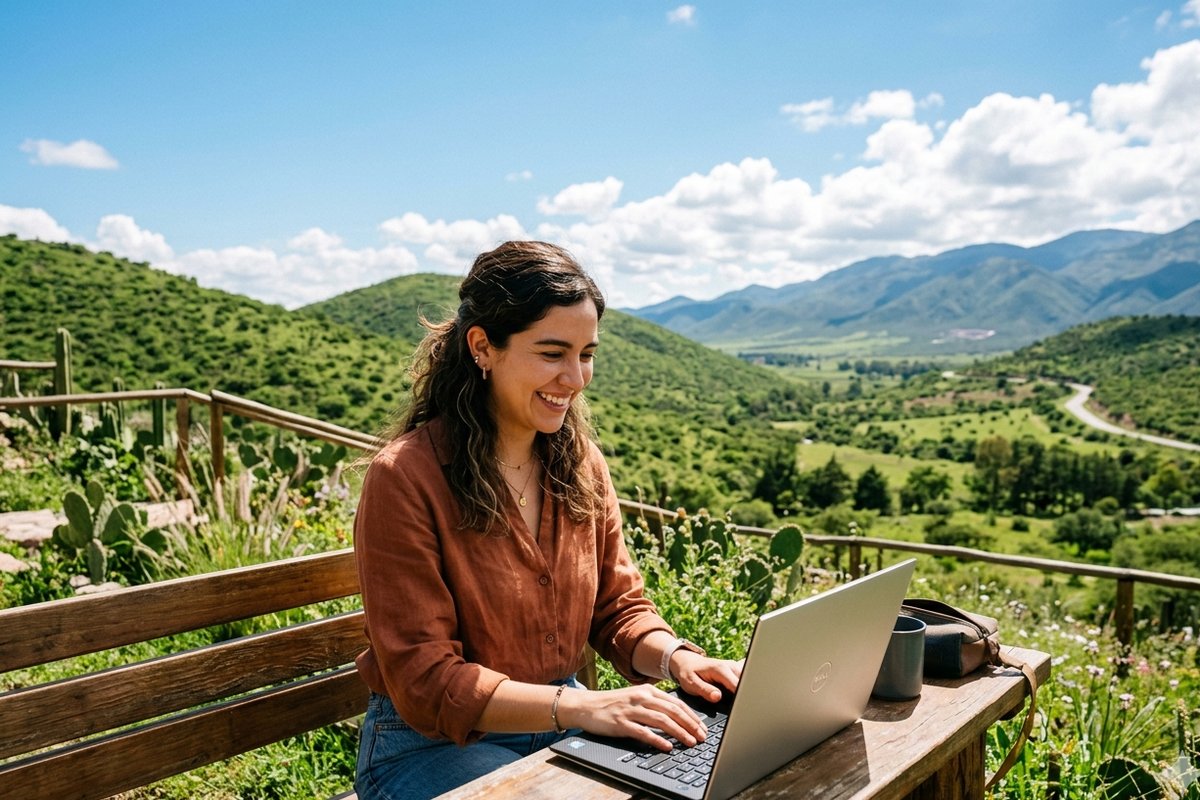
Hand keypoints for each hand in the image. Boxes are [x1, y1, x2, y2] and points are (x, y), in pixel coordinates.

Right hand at [558, 684, 708, 751]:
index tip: (703, 727)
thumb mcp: (635, 698)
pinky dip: (658, 739)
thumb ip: (654, 704)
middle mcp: (641, 698)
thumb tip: (677, 716)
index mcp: (648, 691)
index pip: (676, 703)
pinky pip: (643, 732)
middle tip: (702, 737)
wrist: (586, 706)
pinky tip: (667, 746)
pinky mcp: (621, 723)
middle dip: (691, 724)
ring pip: (662, 720)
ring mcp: (631, 710)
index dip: (692, 715)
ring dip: (679, 732)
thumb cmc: (612, 704)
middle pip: (673, 711)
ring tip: (690, 742)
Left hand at [669, 651, 742, 703]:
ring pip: (749, 680)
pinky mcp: (736, 670)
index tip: (742, 708)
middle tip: (744, 708)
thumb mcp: (691, 683)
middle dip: (748, 695)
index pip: (738, 685)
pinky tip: (745, 694)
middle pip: (747, 682)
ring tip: (745, 703)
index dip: (741, 698)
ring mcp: (734, 667)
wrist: (687, 662)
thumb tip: (717, 697)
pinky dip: (748, 685)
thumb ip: (705, 690)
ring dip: (748, 690)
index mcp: (720, 669)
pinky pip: (746, 676)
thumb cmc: (688, 673)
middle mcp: (730, 666)